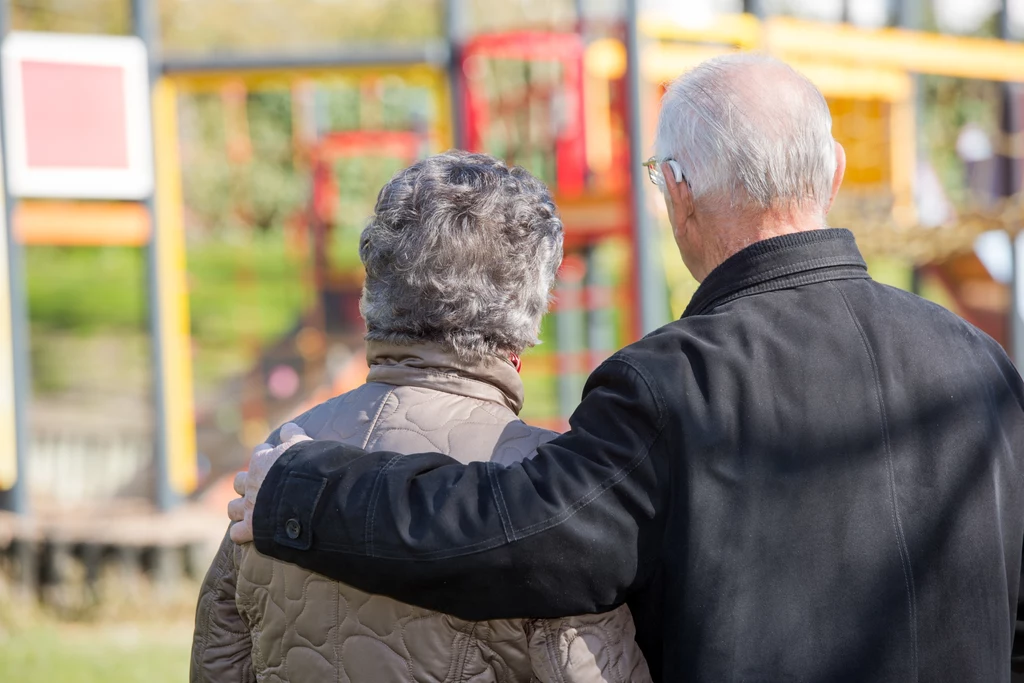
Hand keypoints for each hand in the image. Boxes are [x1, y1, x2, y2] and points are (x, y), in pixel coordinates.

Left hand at [228, 422, 310, 543]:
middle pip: (239, 482)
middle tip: (261, 489)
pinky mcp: (252, 528)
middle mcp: (251, 483)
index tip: (278, 460)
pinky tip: (250, 533)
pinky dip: (242, 533)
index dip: (268, 456)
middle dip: (247, 484)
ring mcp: (250, 506)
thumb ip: (293, 435)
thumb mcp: (303, 444)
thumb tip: (288, 428)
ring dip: (241, 509)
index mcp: (262, 461)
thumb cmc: (305, 467)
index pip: (260, 453)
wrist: (304, 493)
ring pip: (233, 508)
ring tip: (252, 512)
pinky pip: (238, 533)